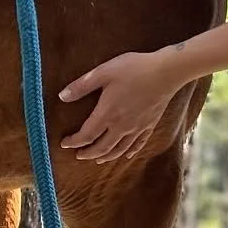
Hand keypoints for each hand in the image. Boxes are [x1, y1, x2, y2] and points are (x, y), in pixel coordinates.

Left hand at [59, 49, 184, 162]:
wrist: (166, 72)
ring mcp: (137, 128)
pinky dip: (129, 152)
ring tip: (97, 159)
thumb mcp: (103, 72)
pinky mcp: (149, 125)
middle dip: (88, 153)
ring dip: (106, 156)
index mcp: (107, 114)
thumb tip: (62, 96)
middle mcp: (121, 126)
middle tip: (78, 155)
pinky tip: (127, 155)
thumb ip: (82, 85)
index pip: (86, 135)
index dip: (74, 142)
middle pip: (102, 148)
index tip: (64, 143)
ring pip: (119, 150)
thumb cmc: (134, 69)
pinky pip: (138, 145)